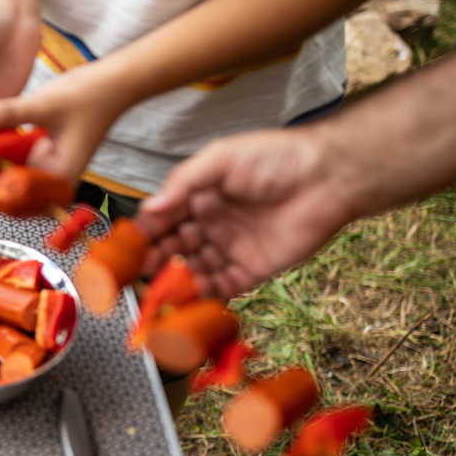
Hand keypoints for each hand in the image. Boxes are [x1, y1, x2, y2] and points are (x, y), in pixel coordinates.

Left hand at [0, 61, 129, 184]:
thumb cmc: (92, 96)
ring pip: (1, 175)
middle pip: (1, 187)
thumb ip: (7, 112)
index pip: (9, 193)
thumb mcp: (45, 103)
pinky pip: (7, 162)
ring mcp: (43, 172)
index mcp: (58, 180)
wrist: (114, 85)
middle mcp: (50, 184)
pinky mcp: (38, 160)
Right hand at [134, 127, 355, 298]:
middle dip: (156, 258)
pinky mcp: (253, 269)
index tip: (128, 245)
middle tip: (140, 270)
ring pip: (194, 269)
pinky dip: (204, 294)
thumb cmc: (277, 157)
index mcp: (201, 194)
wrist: (327, 177)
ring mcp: (231, 247)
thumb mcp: (221, 158)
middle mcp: (212, 222)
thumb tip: (151, 206)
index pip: (164, 217)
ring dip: (176, 278)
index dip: (146, 232)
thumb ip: (184, 181)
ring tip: (160, 287)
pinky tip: (188, 297)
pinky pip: (222, 286)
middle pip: (175, 246)